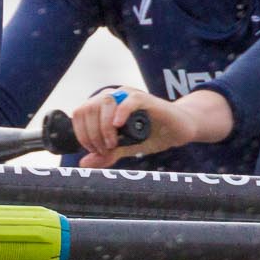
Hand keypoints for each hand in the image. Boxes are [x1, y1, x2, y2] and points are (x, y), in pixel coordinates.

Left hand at [73, 87, 193, 166]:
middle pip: (89, 109)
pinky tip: (119, 126)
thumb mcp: (125, 148)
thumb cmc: (151, 135)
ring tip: (113, 144)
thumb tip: (82, 163)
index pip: (80, 113)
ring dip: (104, 127)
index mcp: (103, 106)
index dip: (82, 133)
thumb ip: (106, 154)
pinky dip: (120, 112)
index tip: (94, 150)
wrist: (178, 130)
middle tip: (105, 150)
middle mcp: (113, 97)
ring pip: (104, 103)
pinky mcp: (145, 98)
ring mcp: (128, 96)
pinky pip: (128, 100)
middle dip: (92, 133)